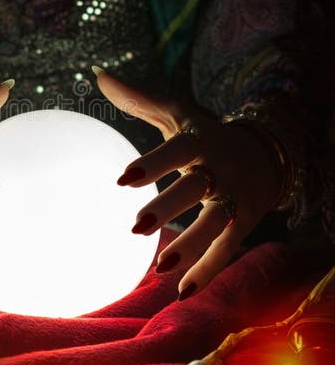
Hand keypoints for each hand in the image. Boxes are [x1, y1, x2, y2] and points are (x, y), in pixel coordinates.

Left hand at [92, 68, 282, 298]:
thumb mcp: (177, 113)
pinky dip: (207, 271)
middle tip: (135, 227)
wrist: (266, 152)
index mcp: (200, 141)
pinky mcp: (244, 223)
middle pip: (196, 189)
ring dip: (190, 246)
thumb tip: (97, 73)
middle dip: (169, 207)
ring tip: (159, 268)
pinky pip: (226, 249)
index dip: (153, 164)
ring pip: (215, 224)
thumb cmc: (206, 134)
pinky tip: (182, 291)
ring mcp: (235, 198)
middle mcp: (220, 170)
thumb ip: (138, 99)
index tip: (122, 179)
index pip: (177, 150)